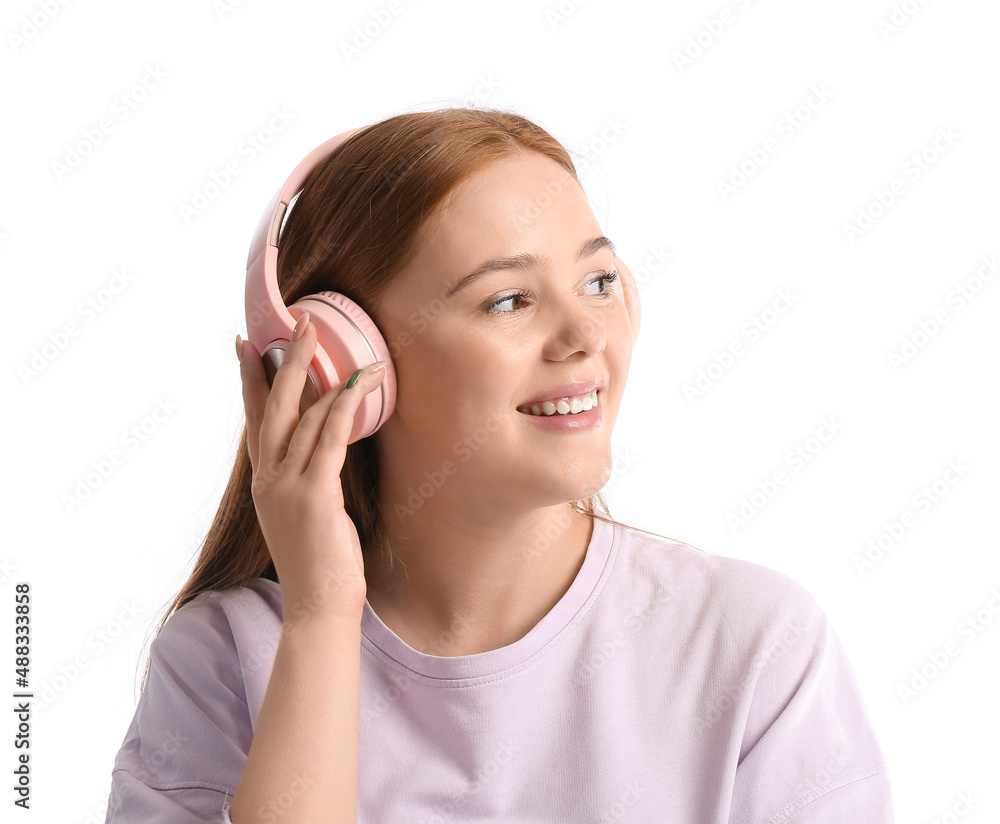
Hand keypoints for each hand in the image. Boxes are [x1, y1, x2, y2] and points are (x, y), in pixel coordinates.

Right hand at [237, 313, 386, 621]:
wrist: (317, 607)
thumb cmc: (318, 563)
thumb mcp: (303, 513)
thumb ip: (306, 476)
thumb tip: (323, 444)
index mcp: (264, 482)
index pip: (254, 419)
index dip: (250, 380)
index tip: (246, 345)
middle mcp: (269, 478)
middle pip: (274, 405)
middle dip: (285, 360)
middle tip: (297, 322)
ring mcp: (288, 485)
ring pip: (304, 416)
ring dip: (326, 376)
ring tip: (344, 346)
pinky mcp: (315, 495)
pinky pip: (329, 441)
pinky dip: (344, 409)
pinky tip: (356, 384)